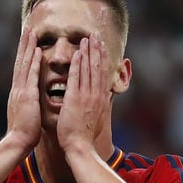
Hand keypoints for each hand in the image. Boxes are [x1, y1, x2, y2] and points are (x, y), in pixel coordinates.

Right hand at [5, 27, 41, 149]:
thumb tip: (32, 102)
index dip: (24, 54)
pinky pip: (31, 75)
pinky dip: (33, 62)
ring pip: (24, 64)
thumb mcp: (26, 115)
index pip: (21, 69)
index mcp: (18, 93)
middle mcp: (17, 89)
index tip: (28, 42)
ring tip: (32, 32)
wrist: (17, 143)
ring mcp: (20, 91)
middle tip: (28, 29)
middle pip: (20, 62)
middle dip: (24, 45)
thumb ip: (28, 105)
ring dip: (28, 47)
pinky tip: (37, 51)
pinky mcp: (27, 96)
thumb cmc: (24, 133)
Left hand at [56, 34, 110, 152]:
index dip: (102, 58)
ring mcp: (86, 97)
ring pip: (88, 70)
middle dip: (97, 50)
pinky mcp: (75, 100)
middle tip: (95, 35)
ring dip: (88, 52)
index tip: (101, 45)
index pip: (102, 73)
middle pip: (98, 67)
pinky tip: (77, 54)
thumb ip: (103, 105)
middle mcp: (96, 95)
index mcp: (101, 98)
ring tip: (87, 39)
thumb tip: (107, 96)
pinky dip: (77, 65)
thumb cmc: (85, 136)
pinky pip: (76, 78)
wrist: (80, 147)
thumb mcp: (99, 118)